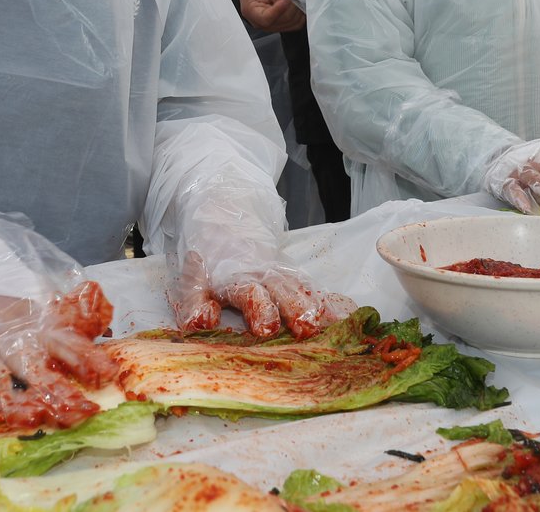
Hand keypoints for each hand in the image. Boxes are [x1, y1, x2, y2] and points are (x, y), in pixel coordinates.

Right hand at [0, 279, 117, 428]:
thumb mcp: (33, 316)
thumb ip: (66, 325)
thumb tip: (102, 323)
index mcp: (30, 329)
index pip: (62, 341)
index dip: (85, 358)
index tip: (109, 374)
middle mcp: (6, 342)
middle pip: (32, 368)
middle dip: (56, 391)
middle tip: (80, 411)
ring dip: (15, 400)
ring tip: (35, 416)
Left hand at [168, 250, 354, 339]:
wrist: (222, 210)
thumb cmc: (206, 251)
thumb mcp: (191, 279)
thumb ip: (194, 304)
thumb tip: (204, 323)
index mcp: (237, 278)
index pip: (250, 294)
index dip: (259, 309)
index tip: (267, 328)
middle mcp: (264, 275)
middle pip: (284, 292)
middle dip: (297, 310)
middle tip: (310, 328)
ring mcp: (281, 272)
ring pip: (302, 287)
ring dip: (319, 306)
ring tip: (341, 323)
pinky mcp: (291, 272)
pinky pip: (311, 285)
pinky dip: (330, 299)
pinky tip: (348, 313)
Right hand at [239, 0, 305, 32]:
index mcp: (251, 11)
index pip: (266, 18)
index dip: (279, 10)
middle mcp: (260, 23)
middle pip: (282, 20)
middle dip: (291, 6)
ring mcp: (271, 26)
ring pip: (291, 24)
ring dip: (297, 10)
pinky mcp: (280, 26)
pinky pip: (295, 25)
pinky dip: (299, 15)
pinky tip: (297, 5)